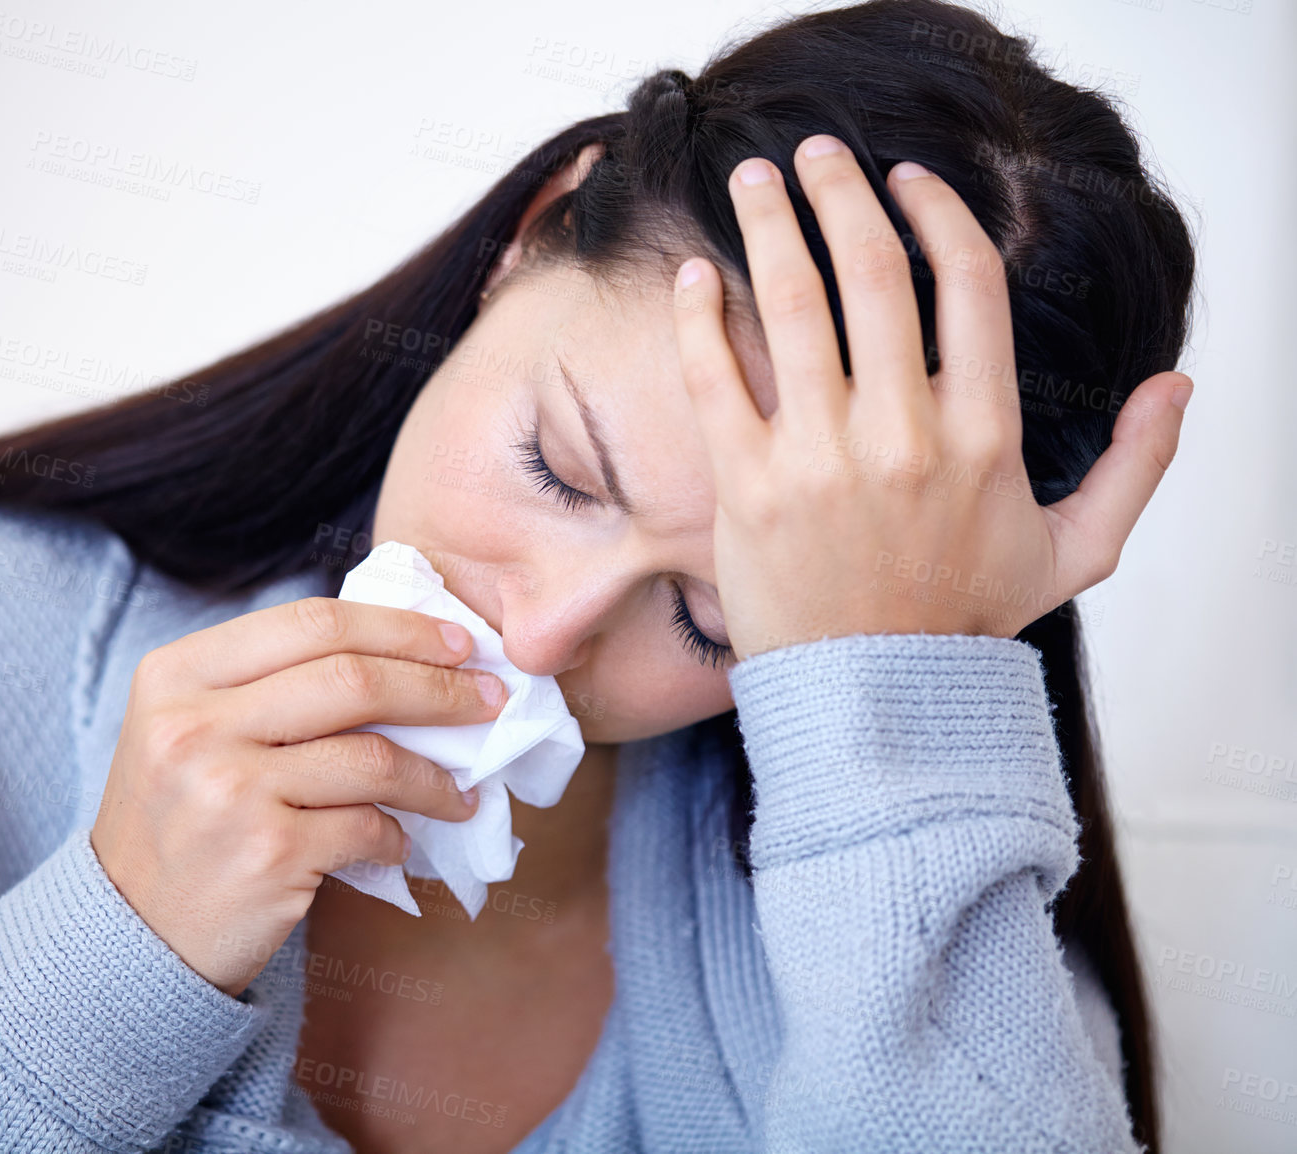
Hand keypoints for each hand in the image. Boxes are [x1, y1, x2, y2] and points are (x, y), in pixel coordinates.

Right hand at [90, 598, 502, 996]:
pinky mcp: (267, 854)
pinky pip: (367, 825)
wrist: (130, 935)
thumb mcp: (190, 731)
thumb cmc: (179, 822)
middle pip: (352, 678)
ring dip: (435, 775)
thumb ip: (267, 685)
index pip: (310, 623)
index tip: (457, 641)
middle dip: (438, 686)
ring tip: (460, 790)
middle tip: (488, 699)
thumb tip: (398, 653)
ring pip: (373, 756)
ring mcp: (229, 789)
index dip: (398, 626)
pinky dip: (397, 834)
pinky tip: (399, 841)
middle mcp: (194, 725)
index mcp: (176, 675)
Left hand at [670, 134, 1192, 660]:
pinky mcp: (747, 487)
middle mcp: (903, 433)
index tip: (906, 179)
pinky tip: (694, 275)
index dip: (936, 213)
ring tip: (753, 183)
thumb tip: (1177, 387)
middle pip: (875, 273)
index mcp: (984, 434)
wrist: (874, 701)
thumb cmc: (965, 621)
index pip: (968, 284)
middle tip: (815, 152)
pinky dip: (700, 316)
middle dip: (842, 193)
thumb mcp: (1076, 553)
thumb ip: (1136, 468)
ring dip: (771, 225)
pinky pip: (715, 378)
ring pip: (794, 305)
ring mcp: (820, 458)